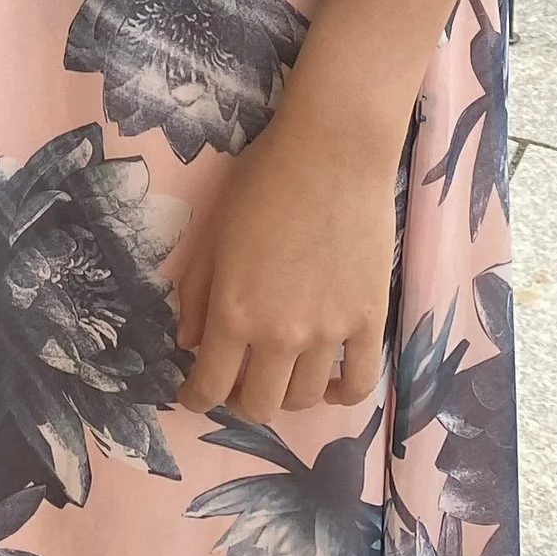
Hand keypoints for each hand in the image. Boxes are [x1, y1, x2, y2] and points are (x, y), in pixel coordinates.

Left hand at [172, 93, 405, 420]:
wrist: (333, 151)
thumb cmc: (264, 181)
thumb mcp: (213, 232)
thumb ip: (195, 292)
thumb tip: (187, 342)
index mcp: (233, 313)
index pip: (209, 386)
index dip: (195, 398)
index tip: (193, 393)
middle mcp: (279, 335)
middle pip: (258, 404)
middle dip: (238, 399)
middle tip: (237, 378)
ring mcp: (328, 333)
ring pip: (304, 399)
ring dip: (285, 395)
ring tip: (281, 374)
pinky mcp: (368, 320)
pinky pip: (359, 383)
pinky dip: (341, 394)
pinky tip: (330, 384)